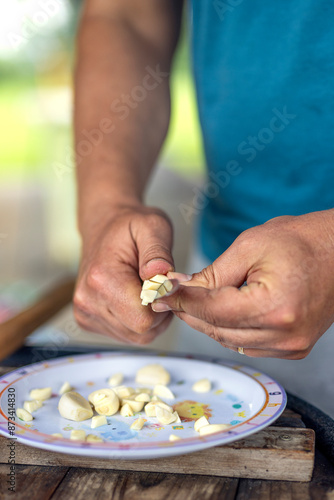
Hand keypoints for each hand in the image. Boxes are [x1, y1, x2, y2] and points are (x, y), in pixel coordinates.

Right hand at [74, 204, 174, 343]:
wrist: (103, 225)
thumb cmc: (128, 226)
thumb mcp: (152, 226)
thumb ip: (158, 252)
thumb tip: (161, 275)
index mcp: (101, 279)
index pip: (143, 319)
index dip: (162, 304)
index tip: (163, 283)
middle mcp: (88, 300)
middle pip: (141, 332)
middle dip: (158, 312)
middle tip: (157, 284)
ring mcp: (85, 312)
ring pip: (135, 337)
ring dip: (149, 317)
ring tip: (146, 288)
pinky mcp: (87, 319)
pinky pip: (125, 334)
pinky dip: (137, 320)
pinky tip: (135, 296)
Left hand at [153, 211, 333, 358]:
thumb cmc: (301, 240)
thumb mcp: (250, 246)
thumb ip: (213, 273)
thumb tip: (181, 289)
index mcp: (274, 307)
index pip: (213, 310)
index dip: (181, 301)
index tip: (158, 294)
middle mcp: (285, 335)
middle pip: (218, 330)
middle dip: (189, 313)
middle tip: (166, 298)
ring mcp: (291, 346)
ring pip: (230, 341)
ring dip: (206, 323)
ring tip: (187, 302)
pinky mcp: (293, 347)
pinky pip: (248, 344)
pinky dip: (228, 330)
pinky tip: (216, 312)